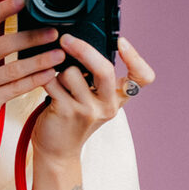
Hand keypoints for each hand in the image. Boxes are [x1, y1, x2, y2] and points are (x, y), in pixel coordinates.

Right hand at [0, 0, 65, 153]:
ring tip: (59, 55)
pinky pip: (15, 88)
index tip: (23, 0)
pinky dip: (35, 81)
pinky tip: (49, 75)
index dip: (3, 10)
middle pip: (3, 44)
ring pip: (13, 68)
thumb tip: (17, 34)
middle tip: (53, 32)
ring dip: (40, 60)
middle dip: (31, 37)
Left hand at [30, 34, 155, 164]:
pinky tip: (48, 89)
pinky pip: (52, 81)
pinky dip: (46, 79)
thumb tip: (81, 43)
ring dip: (59, 72)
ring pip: (72, 72)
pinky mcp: (67, 112)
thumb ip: (96, 77)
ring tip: (59, 85)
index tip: (121, 42)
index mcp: (118, 98)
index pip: (143, 78)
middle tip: (66, 39)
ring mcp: (88, 110)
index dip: (135, 58)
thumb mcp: (94, 99)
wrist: (57, 149)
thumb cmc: (74, 117)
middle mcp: (108, 105)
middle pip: (104, 69)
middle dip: (83, 49)